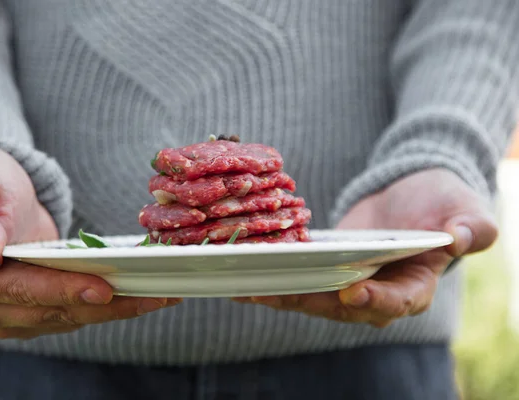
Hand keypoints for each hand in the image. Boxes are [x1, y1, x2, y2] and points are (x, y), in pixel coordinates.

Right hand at [0, 148, 179, 339]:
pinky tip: (141, 297)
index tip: (103, 288)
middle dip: (107, 306)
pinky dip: (110, 309)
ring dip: (117, 311)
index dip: (64, 290)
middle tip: (153, 296)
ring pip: (71, 319)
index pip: (22, 289)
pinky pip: (75, 316)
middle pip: (54, 311)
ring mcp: (10, 316)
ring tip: (159, 297)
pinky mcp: (34, 316)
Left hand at [234, 168, 496, 327]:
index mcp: (416, 286)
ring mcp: (349, 284)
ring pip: (314, 297)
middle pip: (342, 307)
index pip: (397, 301)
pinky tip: (246, 272)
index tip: (352, 292)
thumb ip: (470, 226)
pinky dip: (276, 278)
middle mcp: (378, 293)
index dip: (375, 300)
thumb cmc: (443, 202)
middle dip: (308, 301)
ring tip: (248, 287)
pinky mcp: (327, 270)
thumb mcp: (464, 209)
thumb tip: (457, 236)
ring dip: (281, 295)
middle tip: (275, 293)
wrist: (411, 194)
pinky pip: (301, 279)